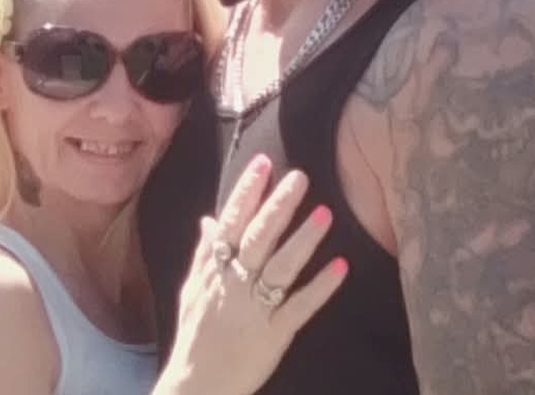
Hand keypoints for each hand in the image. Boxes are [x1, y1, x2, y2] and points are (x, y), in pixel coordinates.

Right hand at [153, 155, 347, 394]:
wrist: (196, 386)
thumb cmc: (196, 335)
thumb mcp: (193, 289)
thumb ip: (205, 253)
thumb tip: (209, 219)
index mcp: (215, 270)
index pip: (231, 222)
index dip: (247, 192)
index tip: (263, 163)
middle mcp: (234, 284)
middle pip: (258, 238)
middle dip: (278, 206)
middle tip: (300, 176)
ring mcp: (255, 309)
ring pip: (280, 269)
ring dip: (303, 241)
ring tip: (325, 213)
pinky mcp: (274, 335)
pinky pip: (299, 308)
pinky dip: (320, 288)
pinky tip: (341, 267)